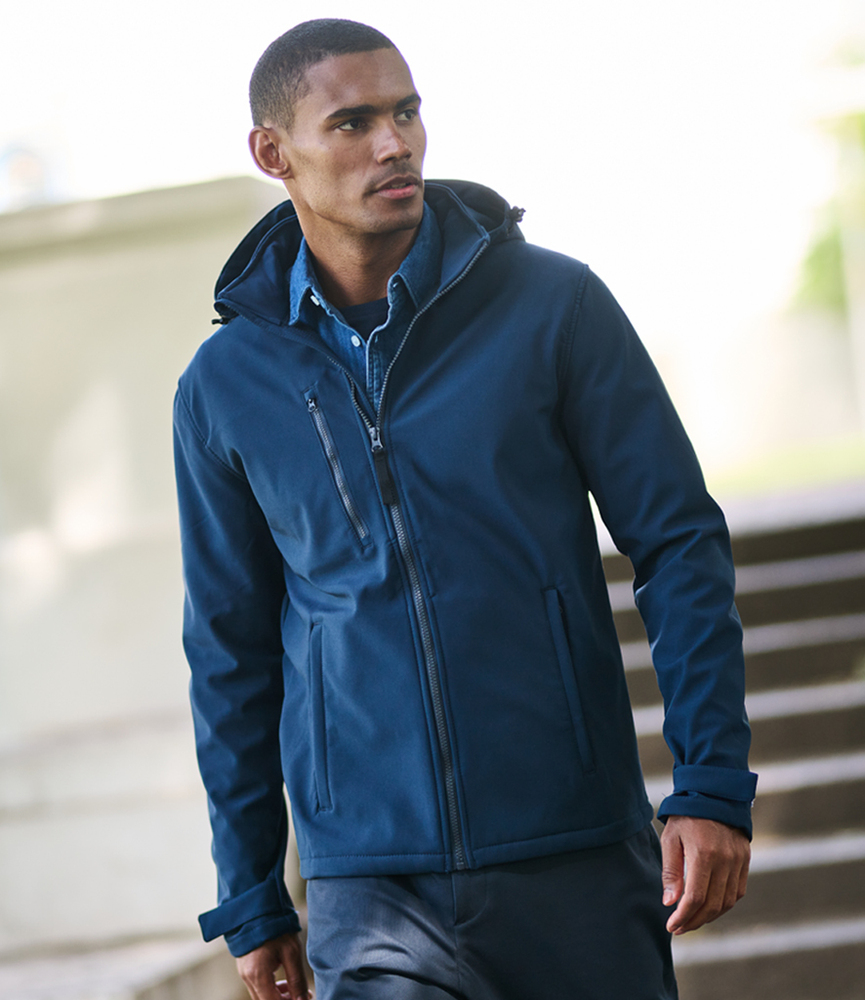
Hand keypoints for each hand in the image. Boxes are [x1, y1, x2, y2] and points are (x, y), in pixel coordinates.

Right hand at [236, 932, 310, 999]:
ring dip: (277, 996)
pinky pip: (257, 986)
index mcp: (258, 974)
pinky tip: (282, 979)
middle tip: (301, 994)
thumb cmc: (276, 926)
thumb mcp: (292, 952)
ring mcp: (244, 973)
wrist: (258, 908)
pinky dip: (270, 988)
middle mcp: (247, 977)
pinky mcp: (245, 968)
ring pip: (261, 996)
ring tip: (293, 986)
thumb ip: (297, 979)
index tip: (303, 998)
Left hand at [660, 816, 749, 934]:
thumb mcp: (671, 838)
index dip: (683, 916)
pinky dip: (724, 904)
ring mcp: (738, 861)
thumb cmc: (686, 815)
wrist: (713, 794)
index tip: (672, 926)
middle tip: (680, 928)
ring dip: (709, 916)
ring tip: (692, 920)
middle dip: (694, 921)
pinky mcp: (745, 860)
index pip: (696, 897)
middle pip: (712, 905)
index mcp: (704, 854)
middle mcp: (725, 860)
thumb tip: (670, 902)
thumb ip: (671, 872)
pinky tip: (709, 906)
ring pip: (727, 902)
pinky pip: (738, 892)